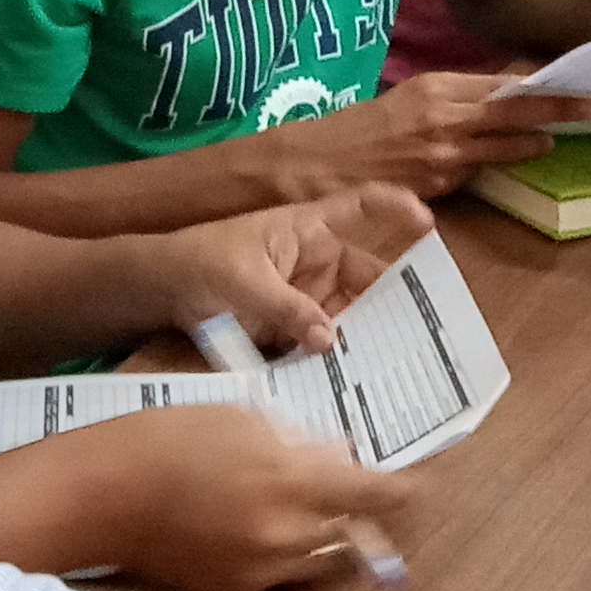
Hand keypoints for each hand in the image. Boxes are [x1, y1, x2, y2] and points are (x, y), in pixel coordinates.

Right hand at [81, 406, 417, 590]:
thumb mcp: (243, 418)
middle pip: (353, 535)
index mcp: (292, 481)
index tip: (420, 486)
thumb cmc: (169, 438)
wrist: (101, 495)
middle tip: (357, 497)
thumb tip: (339, 460)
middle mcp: (286, 535)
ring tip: (301, 511)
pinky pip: (278, 577)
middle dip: (359, 517)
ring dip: (323, 538)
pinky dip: (280, 556)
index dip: (404, 492)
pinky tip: (252, 529)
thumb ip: (300, 443)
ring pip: (319, 561)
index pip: (375, 495)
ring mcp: (260, 572)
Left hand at [147, 183, 433, 353]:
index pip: (361, 206)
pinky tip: (360, 383)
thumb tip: (330, 341)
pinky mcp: (296, 328)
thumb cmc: (202, 263)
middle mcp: (319, 262)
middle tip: (424, 335)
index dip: (396, 209)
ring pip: (353, 317)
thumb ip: (287, 310)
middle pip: (369, 279)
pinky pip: (327, 343)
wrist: (162, 289)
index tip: (429, 224)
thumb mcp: (244, 283)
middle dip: (395, 304)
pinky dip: (341, 360)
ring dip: (371, 339)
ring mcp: (310, 296)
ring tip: (399, 368)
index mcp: (310, 229)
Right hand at [276, 70, 590, 197]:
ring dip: (533, 144)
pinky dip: (493, 166)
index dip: (539, 85)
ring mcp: (444, 155)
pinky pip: (476, 174)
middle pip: (514, 113)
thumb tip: (500, 97)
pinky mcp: (437, 187)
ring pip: (503, 148)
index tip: (570, 79)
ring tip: (555, 139)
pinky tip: (507, 163)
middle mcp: (445, 118)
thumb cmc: (361, 127)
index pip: (501, 84)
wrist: (317, 165)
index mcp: (436, 88)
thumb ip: (453, 98)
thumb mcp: (409, 97)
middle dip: (555, 110)